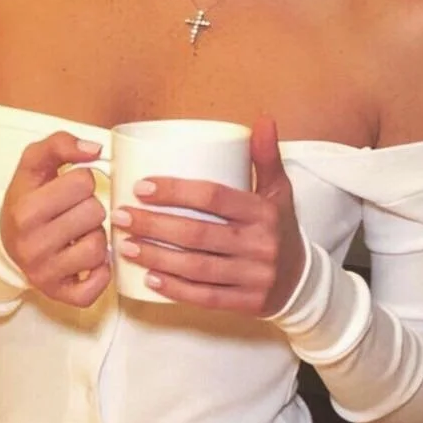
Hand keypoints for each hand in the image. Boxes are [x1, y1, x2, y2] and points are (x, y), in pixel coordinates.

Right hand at [0, 132, 109, 308]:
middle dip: (90, 208)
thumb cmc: (26, 199)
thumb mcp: (33, 163)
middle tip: (73, 212)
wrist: (4, 243)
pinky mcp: (58, 295)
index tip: (68, 189)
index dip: (82, 181)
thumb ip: (60, 143)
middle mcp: (31, 245)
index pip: (83, 181)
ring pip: (99, 248)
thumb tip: (96, 149)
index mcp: (25, 209)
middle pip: (95, 213)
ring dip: (96, 237)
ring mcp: (44, 273)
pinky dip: (99, 272)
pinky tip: (86, 260)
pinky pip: (96, 287)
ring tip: (78, 234)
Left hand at [112, 115, 304, 316]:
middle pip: (198, 233)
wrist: (301, 281)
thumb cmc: (278, 228)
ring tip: (126, 245)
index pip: (214, 197)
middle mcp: (260, 244)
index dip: (175, 191)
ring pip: (196, 268)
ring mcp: (253, 277)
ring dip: (156, 257)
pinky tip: (149, 279)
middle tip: (121, 216)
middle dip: (153, 224)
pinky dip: (175, 289)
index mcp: (264, 211)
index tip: (141, 187)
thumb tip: (263, 118)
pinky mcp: (246, 304)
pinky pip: (205, 297)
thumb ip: (266, 156)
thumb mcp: (278, 191)